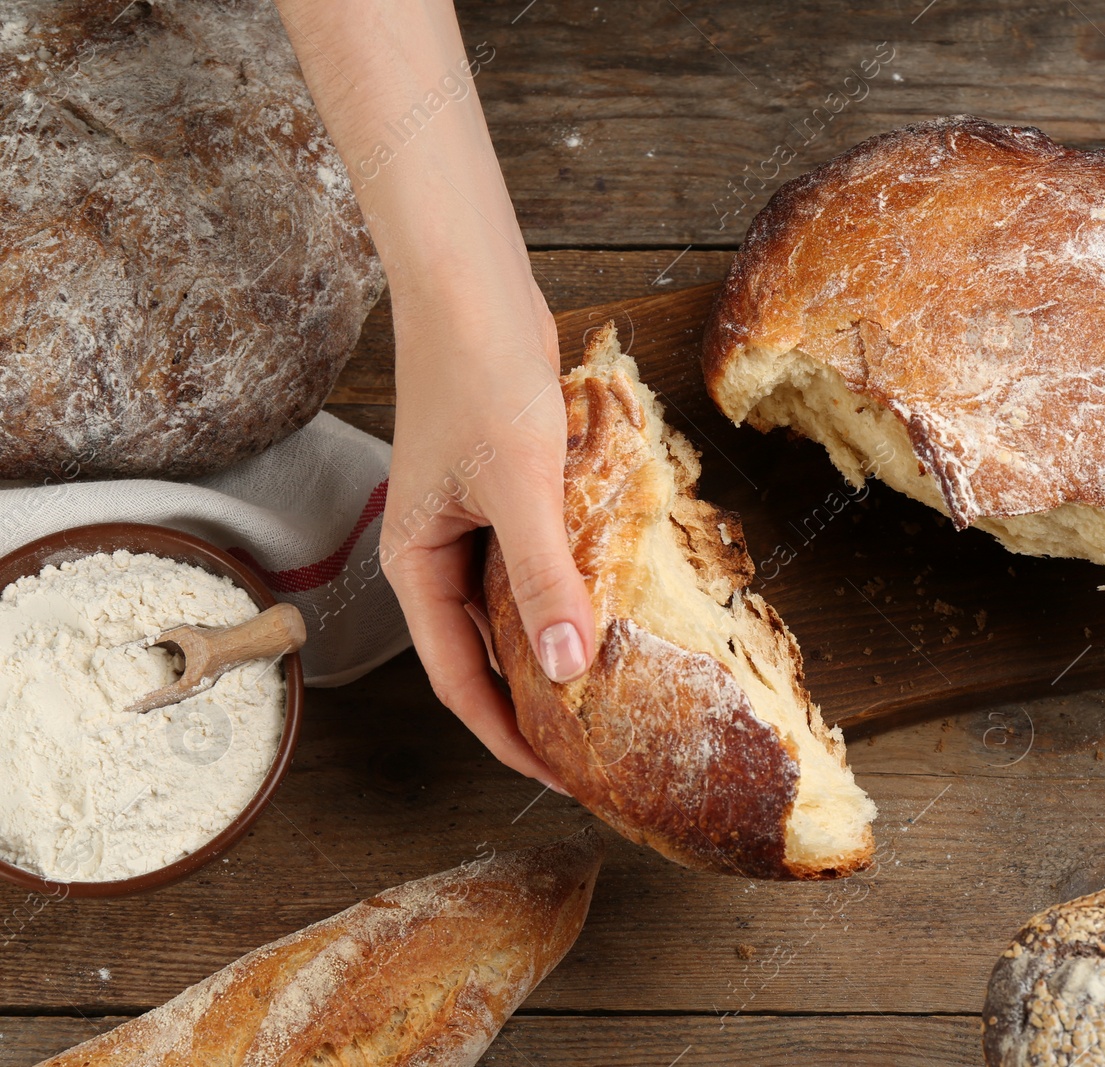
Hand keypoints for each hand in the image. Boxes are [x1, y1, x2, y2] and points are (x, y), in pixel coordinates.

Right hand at [379, 250, 593, 790]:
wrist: (473, 286)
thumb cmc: (479, 376)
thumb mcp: (519, 487)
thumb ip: (542, 580)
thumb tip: (565, 671)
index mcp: (418, 568)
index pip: (461, 682)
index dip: (510, 738)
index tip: (564, 778)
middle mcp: (439, 556)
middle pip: (488, 656)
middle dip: (538, 705)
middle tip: (601, 746)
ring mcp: (475, 526)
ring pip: (517, 610)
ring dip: (559, 647)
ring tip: (618, 689)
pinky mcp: (509, 495)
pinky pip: (540, 565)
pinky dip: (573, 591)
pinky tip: (619, 604)